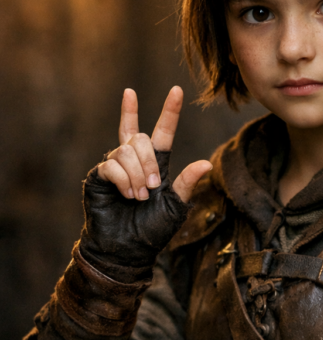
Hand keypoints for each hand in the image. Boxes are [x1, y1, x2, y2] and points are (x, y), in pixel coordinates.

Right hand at [81, 86, 211, 277]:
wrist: (127, 250)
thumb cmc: (152, 231)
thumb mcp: (176, 206)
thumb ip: (187, 183)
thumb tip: (207, 162)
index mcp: (157, 164)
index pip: (163, 132)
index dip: (169, 112)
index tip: (176, 90)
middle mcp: (135, 160)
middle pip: (142, 138)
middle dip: (149, 161)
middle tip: (153, 187)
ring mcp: (116, 166)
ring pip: (126, 150)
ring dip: (137, 175)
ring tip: (139, 197)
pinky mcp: (99, 175)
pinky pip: (111, 165)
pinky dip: (123, 181)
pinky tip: (127, 196)